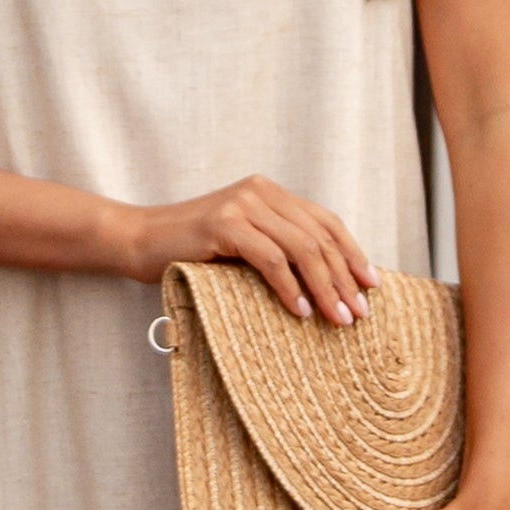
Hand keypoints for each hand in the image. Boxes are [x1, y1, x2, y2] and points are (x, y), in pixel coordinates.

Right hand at [120, 177, 377, 327]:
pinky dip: (290, 287)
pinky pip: (270, 259)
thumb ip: (277, 248)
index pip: (326, 221)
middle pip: (319, 236)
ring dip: (325, 287)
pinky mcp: (223, 224)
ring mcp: (241, 205)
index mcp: (270, 192)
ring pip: (301, 248)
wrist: (138, 240)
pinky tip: (301, 311)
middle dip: (344, 278)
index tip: (371, 286)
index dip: (353, 253)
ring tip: (338, 318)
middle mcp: (260, 191)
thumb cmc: (190, 250)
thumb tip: (328, 284)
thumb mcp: (242, 244)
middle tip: (359, 314)